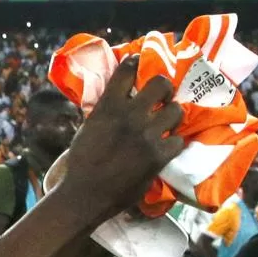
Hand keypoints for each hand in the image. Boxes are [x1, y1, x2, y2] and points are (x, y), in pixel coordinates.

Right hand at [53, 56, 181, 225]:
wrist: (83, 195)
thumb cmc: (79, 166)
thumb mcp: (87, 131)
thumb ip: (104, 115)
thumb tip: (116, 106)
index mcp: (107, 108)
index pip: (126, 71)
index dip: (134, 63)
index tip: (138, 61)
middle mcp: (129, 116)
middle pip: (160, 84)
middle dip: (164, 89)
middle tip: (163, 98)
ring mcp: (146, 135)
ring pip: (176, 110)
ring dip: (172, 116)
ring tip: (168, 124)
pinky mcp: (158, 155)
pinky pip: (178, 140)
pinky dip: (173, 144)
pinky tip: (166, 148)